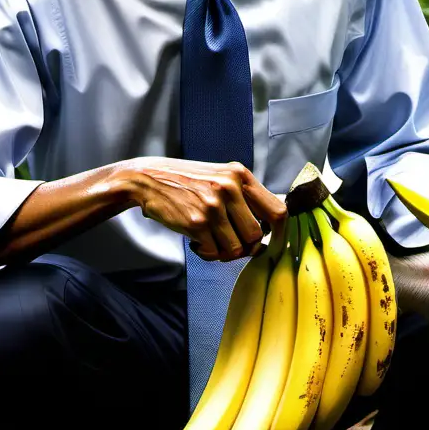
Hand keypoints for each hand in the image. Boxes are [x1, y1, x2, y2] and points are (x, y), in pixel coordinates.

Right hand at [124, 158, 286, 261]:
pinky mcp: (196, 223)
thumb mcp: (221, 177)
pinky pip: (214, 253)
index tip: (274, 245)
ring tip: (210, 240)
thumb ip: (245, 196)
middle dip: (246, 247)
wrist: (148, 179)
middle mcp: (229, 188)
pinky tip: (197, 241)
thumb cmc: (188, 182)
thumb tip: (271, 227)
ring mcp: (213, 206)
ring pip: (236, 249)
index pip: (277, 211)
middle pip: (257, 236)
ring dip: (224, 252)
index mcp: (240, 175)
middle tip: (231, 243)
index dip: (280, 234)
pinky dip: (207, 253)